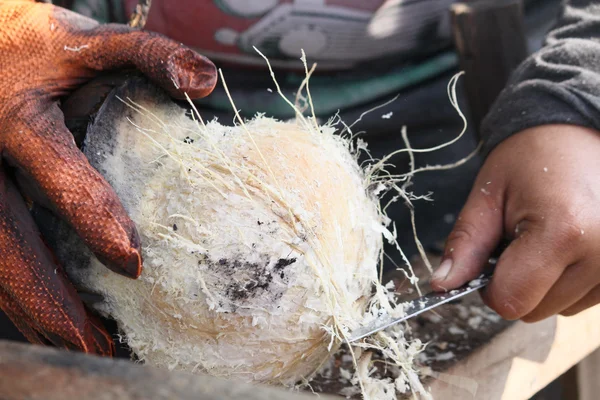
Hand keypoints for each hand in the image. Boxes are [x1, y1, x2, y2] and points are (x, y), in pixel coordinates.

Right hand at [0, 1, 215, 353]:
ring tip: (81, 348)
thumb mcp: (84, 42)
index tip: (132, 264)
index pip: (58, 176)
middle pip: (10, 246)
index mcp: (18, 122)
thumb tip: (205, 80)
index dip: (95, 220)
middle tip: (95, 345)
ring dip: (35, 312)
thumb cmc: (31, 45)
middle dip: (52, 301)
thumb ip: (144, 55)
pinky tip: (49, 319)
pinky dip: (20, 292)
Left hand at [431, 124, 599, 321]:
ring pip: (560, 309)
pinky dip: (567, 282)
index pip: (512, 301)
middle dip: (515, 283)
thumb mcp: (488, 196)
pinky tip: (565, 246)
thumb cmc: (530, 158)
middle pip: (534, 310)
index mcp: (562, 232)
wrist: (576, 135)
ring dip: (543, 284)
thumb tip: (442, 285)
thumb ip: (465, 245)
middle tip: (519, 240)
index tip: (490, 259)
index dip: (489, 287)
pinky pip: (584, 300)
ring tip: (545, 238)